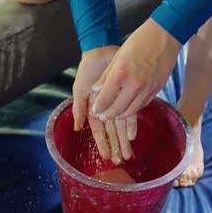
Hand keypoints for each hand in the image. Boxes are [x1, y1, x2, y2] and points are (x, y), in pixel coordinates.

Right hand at [73, 46, 136, 163]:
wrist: (102, 52)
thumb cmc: (88, 70)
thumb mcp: (80, 89)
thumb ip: (79, 109)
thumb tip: (78, 129)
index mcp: (93, 109)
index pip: (98, 131)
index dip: (102, 144)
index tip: (106, 157)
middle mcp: (105, 109)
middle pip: (111, 132)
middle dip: (116, 146)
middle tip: (121, 161)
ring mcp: (116, 104)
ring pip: (120, 126)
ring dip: (123, 140)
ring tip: (128, 154)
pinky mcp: (126, 97)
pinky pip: (130, 114)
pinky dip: (131, 125)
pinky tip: (133, 136)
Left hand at [91, 19, 181, 119]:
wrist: (165, 36)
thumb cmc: (139, 42)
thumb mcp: (117, 57)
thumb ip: (105, 76)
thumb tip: (95, 90)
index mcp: (120, 75)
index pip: (104, 99)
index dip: (98, 108)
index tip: (94, 110)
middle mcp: (133, 85)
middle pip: (117, 109)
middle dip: (107, 115)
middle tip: (102, 116)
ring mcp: (146, 89)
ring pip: (130, 111)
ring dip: (120, 115)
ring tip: (114, 115)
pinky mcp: (156, 90)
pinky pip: (142, 105)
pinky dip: (133, 109)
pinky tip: (127, 108)